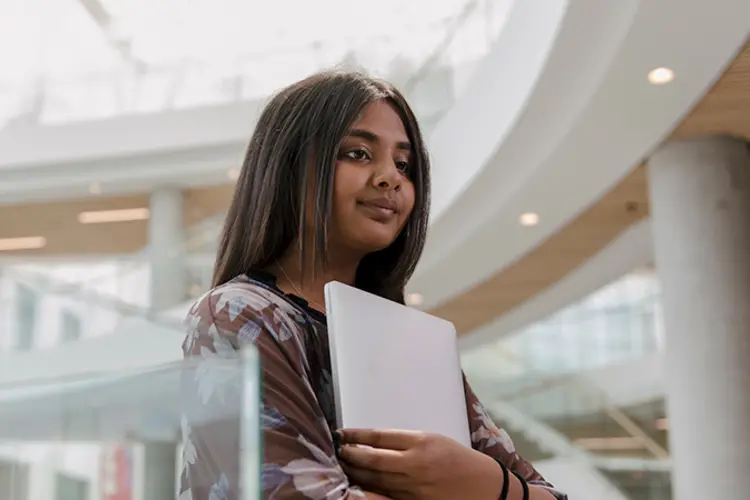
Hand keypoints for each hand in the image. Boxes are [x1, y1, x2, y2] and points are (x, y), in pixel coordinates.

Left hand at [337, 429, 503, 499]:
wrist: (483, 487)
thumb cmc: (458, 459)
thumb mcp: (432, 440)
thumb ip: (404, 442)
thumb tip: (373, 443)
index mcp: (420, 442)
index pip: (379, 437)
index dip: (356, 435)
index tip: (341, 433)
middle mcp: (415, 464)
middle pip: (372, 459)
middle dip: (350, 455)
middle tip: (337, 450)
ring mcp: (413, 487)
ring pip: (374, 480)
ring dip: (355, 473)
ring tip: (342, 465)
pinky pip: (385, 496)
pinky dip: (369, 490)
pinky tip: (358, 486)